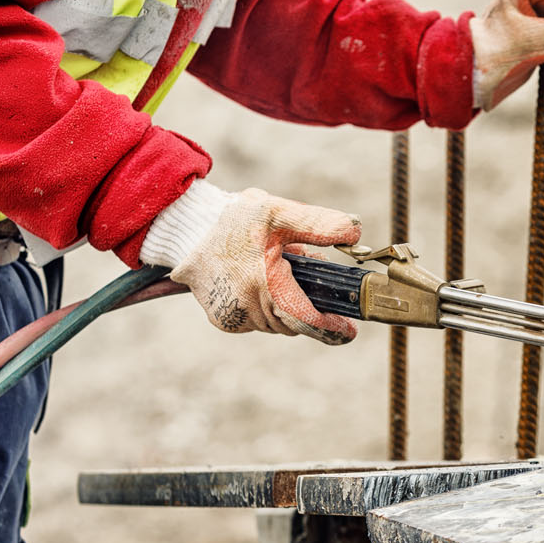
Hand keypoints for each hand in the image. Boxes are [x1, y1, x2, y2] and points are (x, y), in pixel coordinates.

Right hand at [170, 187, 361, 342]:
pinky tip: (262, 283)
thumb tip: (355, 233)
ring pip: (276, 324)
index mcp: (263, 283)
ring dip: (287, 307)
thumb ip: (319, 223)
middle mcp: (246, 307)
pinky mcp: (222, 320)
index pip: (305, 319)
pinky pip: (257, 322)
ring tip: (281, 274)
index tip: (349, 330)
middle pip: (294, 323)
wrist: (188, 229)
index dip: (330, 328)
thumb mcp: (279, 212)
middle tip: (307, 276)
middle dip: (308, 306)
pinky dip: (267, 308)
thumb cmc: (235, 218)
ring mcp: (232, 317)